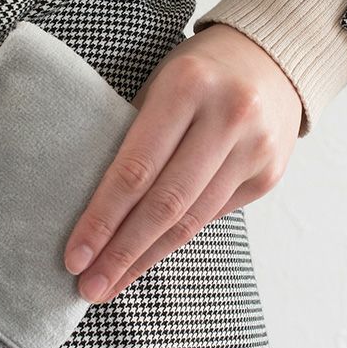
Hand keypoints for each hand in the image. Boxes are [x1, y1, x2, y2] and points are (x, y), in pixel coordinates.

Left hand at [63, 22, 302, 303]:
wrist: (271, 59)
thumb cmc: (195, 75)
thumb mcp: (158, 85)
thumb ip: (133, 137)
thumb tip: (96, 211)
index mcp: (187, 88)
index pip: (135, 168)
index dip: (102, 219)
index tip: (75, 256)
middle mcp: (228, 117)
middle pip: (165, 204)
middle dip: (122, 253)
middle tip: (89, 288)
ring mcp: (255, 149)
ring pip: (191, 221)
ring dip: (146, 258)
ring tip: (111, 284)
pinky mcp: (268, 175)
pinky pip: (211, 217)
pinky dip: (174, 241)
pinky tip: (147, 256)